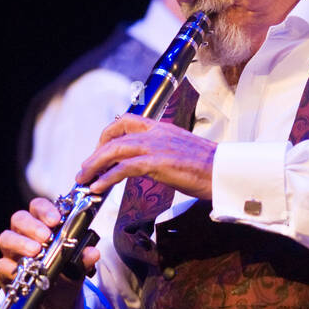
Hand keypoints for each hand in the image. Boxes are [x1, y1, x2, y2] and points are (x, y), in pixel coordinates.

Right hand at [0, 197, 99, 308]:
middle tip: (46, 237)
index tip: (56, 219)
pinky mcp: (5, 272)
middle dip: (33, 225)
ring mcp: (13, 253)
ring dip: (21, 243)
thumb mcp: (76, 269)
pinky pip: (2, 265)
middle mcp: (24, 236)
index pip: (38, 208)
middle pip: (19, 219)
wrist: (54, 305)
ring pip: (6, 238)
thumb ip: (83, 260)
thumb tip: (93, 253)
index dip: (45, 210)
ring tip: (36, 252)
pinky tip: (23, 272)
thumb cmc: (63, 278)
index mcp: (42, 227)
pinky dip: (12, 267)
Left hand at [76, 114, 215, 198]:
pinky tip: (98, 188)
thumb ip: (162, 152)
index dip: (107, 135)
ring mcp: (156, 146)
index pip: (126, 121)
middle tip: (84, 170)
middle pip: (114, 136)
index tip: (99, 151)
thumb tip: (150, 164)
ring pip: (114, 150)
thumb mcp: (180, 152)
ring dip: (94, 166)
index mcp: (161, 128)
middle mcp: (155, 133)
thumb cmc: (207, 168)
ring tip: (84, 180)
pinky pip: (124, 168)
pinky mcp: (158, 163)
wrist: (225, 172)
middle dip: (94, 154)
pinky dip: (107, 178)